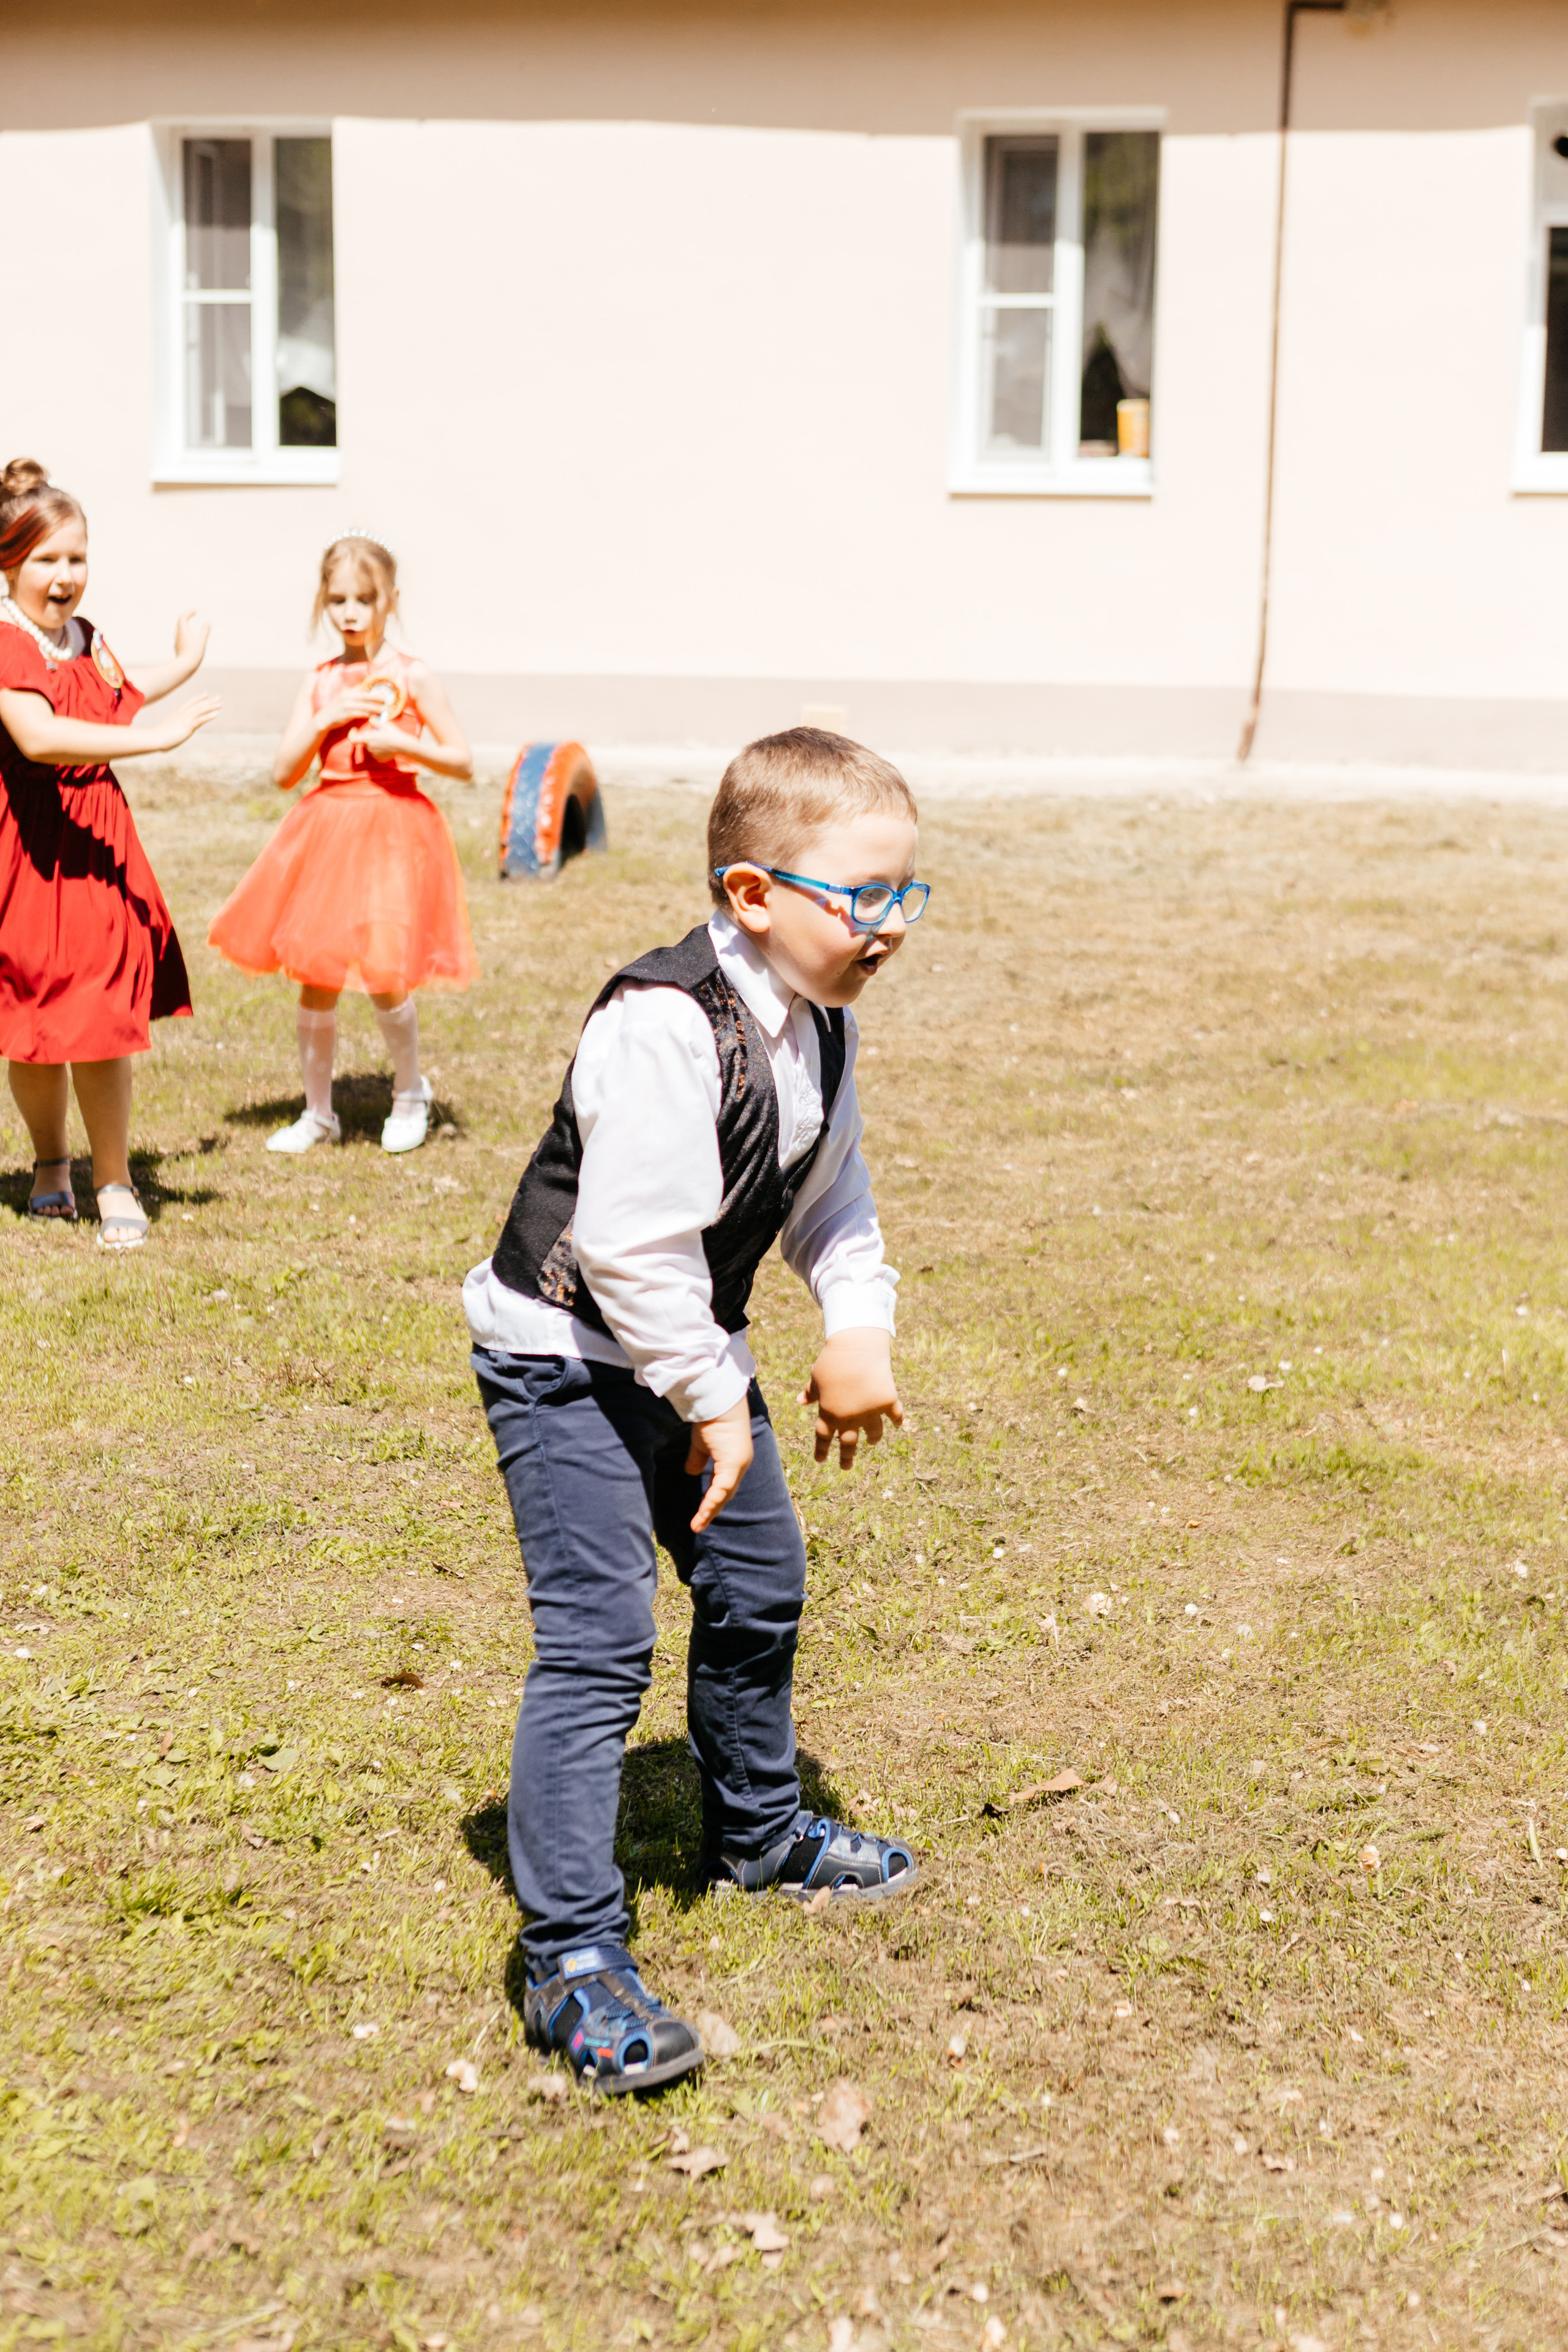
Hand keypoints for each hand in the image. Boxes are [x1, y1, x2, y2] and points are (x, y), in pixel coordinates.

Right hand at [153, 693, 221, 750]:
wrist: (154, 738)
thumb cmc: (158, 736)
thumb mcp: (168, 729)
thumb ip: (174, 728)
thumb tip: (176, 732)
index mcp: (177, 714)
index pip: (189, 703)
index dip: (198, 698)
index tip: (206, 694)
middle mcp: (182, 714)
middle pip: (197, 705)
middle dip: (209, 701)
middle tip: (219, 697)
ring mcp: (184, 720)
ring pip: (200, 710)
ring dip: (211, 707)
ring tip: (220, 704)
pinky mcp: (187, 727)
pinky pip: (199, 720)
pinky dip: (208, 716)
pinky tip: (216, 714)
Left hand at [172, 610, 209, 667]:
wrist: (184, 667)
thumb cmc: (193, 654)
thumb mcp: (201, 642)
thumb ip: (204, 632)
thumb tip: (207, 624)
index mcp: (182, 632)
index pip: (182, 618)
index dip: (188, 613)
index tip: (195, 612)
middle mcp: (178, 636)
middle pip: (179, 624)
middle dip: (184, 618)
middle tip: (190, 616)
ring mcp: (177, 643)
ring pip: (177, 631)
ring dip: (183, 627)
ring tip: (188, 627)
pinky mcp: (178, 650)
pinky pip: (179, 639)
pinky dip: (183, 635)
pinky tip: (187, 640)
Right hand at [316, 691, 380, 734]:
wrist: (324, 719)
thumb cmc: (336, 709)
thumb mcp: (343, 698)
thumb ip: (353, 694)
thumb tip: (363, 688)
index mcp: (347, 692)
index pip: (362, 687)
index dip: (372, 688)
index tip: (382, 689)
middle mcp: (347, 696)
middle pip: (365, 696)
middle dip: (377, 697)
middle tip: (386, 698)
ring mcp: (346, 705)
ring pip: (364, 705)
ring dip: (375, 707)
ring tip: (384, 709)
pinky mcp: (346, 714)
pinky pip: (360, 714)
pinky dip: (368, 715)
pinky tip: (374, 716)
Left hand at [355, 721, 416, 762]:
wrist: (403, 746)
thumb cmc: (393, 733)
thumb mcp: (383, 723)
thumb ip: (374, 720)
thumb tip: (370, 719)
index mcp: (368, 739)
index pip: (352, 739)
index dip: (352, 734)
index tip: (355, 729)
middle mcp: (369, 748)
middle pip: (364, 742)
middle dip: (368, 737)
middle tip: (378, 733)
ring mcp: (374, 755)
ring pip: (370, 747)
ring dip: (374, 743)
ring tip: (385, 739)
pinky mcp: (380, 759)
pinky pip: (376, 753)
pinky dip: (379, 750)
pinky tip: (387, 746)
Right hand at [685, 1397, 753, 1530]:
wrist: (717, 1401)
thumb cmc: (711, 1417)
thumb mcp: (701, 1443)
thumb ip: (697, 1458)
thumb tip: (690, 1472)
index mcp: (734, 1459)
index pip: (724, 1486)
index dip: (713, 1500)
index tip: (701, 1514)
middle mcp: (741, 1464)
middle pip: (726, 1494)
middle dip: (712, 1511)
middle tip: (698, 1526)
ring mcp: (739, 1464)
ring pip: (725, 1494)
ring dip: (710, 1511)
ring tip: (697, 1525)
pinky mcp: (734, 1462)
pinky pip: (722, 1487)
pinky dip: (712, 1501)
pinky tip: (703, 1513)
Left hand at [800, 1328, 902, 1469]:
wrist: (857, 1345)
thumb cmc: (833, 1359)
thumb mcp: (816, 1376)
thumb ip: (811, 1392)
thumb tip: (800, 1401)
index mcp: (828, 1412)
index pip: (823, 1438)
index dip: (821, 1450)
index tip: (821, 1461)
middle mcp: (849, 1417)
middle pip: (848, 1443)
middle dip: (846, 1458)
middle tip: (846, 1468)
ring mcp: (870, 1411)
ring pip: (873, 1433)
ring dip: (873, 1439)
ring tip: (871, 1442)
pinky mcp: (887, 1401)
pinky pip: (895, 1415)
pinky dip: (898, 1419)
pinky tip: (899, 1424)